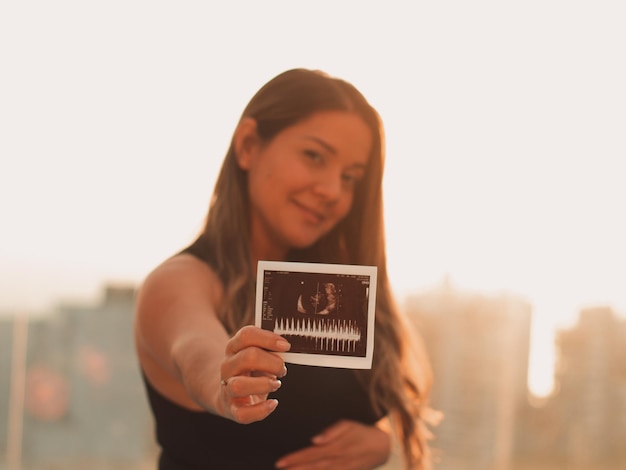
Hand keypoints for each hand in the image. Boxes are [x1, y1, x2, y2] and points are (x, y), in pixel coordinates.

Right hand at [217, 325, 289, 423]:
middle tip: (282, 369)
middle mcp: (228, 366)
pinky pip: (243, 414)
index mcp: (234, 347)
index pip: (246, 335)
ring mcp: (227, 388)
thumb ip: (269, 348)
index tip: (286, 346)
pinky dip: (261, 410)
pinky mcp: (232, 409)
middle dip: (272, 363)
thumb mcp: (256, 354)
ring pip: (239, 385)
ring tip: (276, 384)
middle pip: (248, 357)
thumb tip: (286, 348)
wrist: (229, 393)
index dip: (268, 339)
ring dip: (264, 384)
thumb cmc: (250, 371)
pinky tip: (273, 403)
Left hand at [275, 420, 390, 469]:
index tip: (281, 462)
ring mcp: (342, 469)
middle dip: (295, 469)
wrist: (382, 446)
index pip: (311, 454)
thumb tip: (316, 440)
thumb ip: (332, 431)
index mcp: (336, 446)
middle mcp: (338, 460)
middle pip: (312, 466)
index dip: (295, 458)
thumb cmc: (362, 432)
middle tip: (280, 469)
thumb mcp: (349, 425)